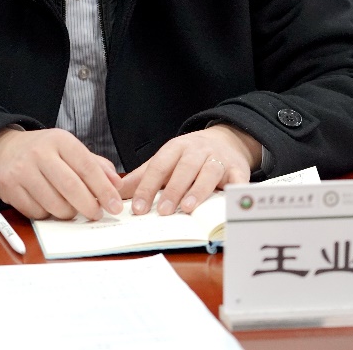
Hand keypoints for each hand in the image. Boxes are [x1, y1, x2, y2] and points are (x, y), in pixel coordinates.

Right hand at [0, 128, 122, 220]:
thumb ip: (96, 166)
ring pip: (54, 203)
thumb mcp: (70, 149)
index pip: (87, 167)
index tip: (115, 206)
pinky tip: (49, 206)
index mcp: (60, 140)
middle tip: (98, 215)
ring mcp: (21, 170)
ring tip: (72, 209)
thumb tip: (117, 185)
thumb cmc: (44, 152)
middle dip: (89, 206)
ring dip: (68, 213)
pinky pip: (36, 212)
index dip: (104, 189)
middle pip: (70, 187)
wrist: (4, 149)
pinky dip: (48, 215)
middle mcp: (39, 153)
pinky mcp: (8, 187)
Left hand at [118, 124, 260, 215]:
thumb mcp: (165, 161)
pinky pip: (238, 179)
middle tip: (163, 211)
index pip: (159, 167)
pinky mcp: (238, 169)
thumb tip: (115, 193)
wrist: (226, 140)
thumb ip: (142, 177)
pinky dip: (235, 190)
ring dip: (198, 190)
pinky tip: (229, 202)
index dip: (147, 187)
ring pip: (209, 172)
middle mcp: (198, 151)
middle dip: (173, 190)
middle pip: (184, 168)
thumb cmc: (189, 157)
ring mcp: (219, 159)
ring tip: (188, 208)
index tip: (138, 208)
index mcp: (176, 148)